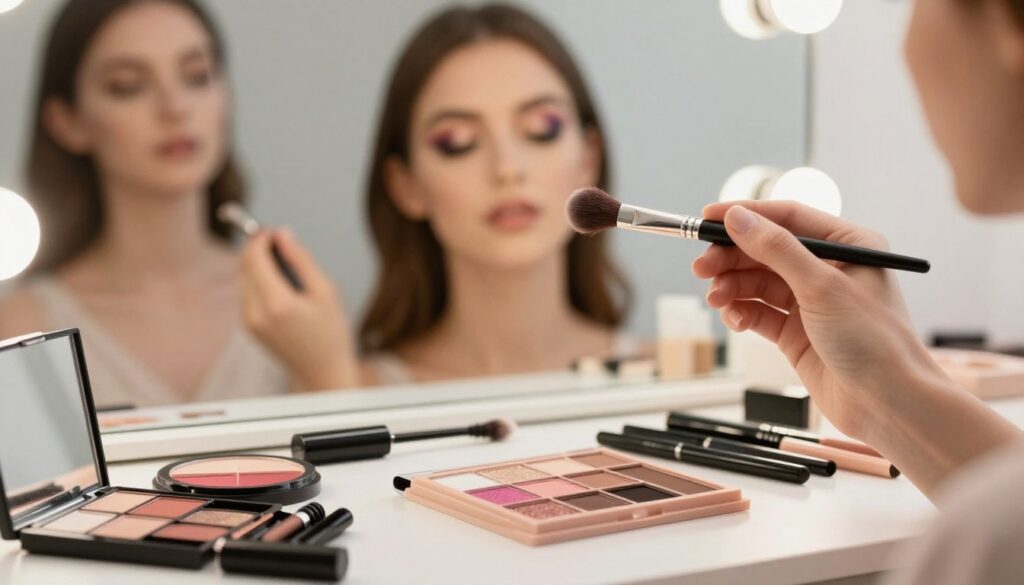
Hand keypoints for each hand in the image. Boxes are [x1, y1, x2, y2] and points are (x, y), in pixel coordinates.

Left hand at [239, 228, 358, 389]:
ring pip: (242, 280)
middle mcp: (256, 314)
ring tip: (280, 260)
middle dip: (255, 249)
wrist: (323, 371)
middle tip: (275, 239)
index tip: (272, 229)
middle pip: (243, 267)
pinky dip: (256, 281)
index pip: (255, 259)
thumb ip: (301, 259)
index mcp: (277, 304)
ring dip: (255, 264)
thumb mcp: (325, 290)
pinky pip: (245, 295)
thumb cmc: (331, 332)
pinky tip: (277, 281)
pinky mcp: (249, 328)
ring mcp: (249, 323)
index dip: (260, 238)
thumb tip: (283, 234)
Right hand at [692, 201, 944, 439]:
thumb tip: (738, 218)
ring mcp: (811, 302)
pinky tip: (733, 318)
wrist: (888, 403)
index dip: (746, 215)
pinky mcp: (796, 332)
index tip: (708, 217)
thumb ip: (776, 250)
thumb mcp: (822, 286)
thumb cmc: (875, 342)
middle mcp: (829, 270)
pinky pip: (759, 312)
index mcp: (849, 245)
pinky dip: (741, 312)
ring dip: (732, 287)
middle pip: (766, 250)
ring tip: (716, 298)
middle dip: (731, 257)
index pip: (788, 218)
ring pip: (757, 282)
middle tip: (701, 267)